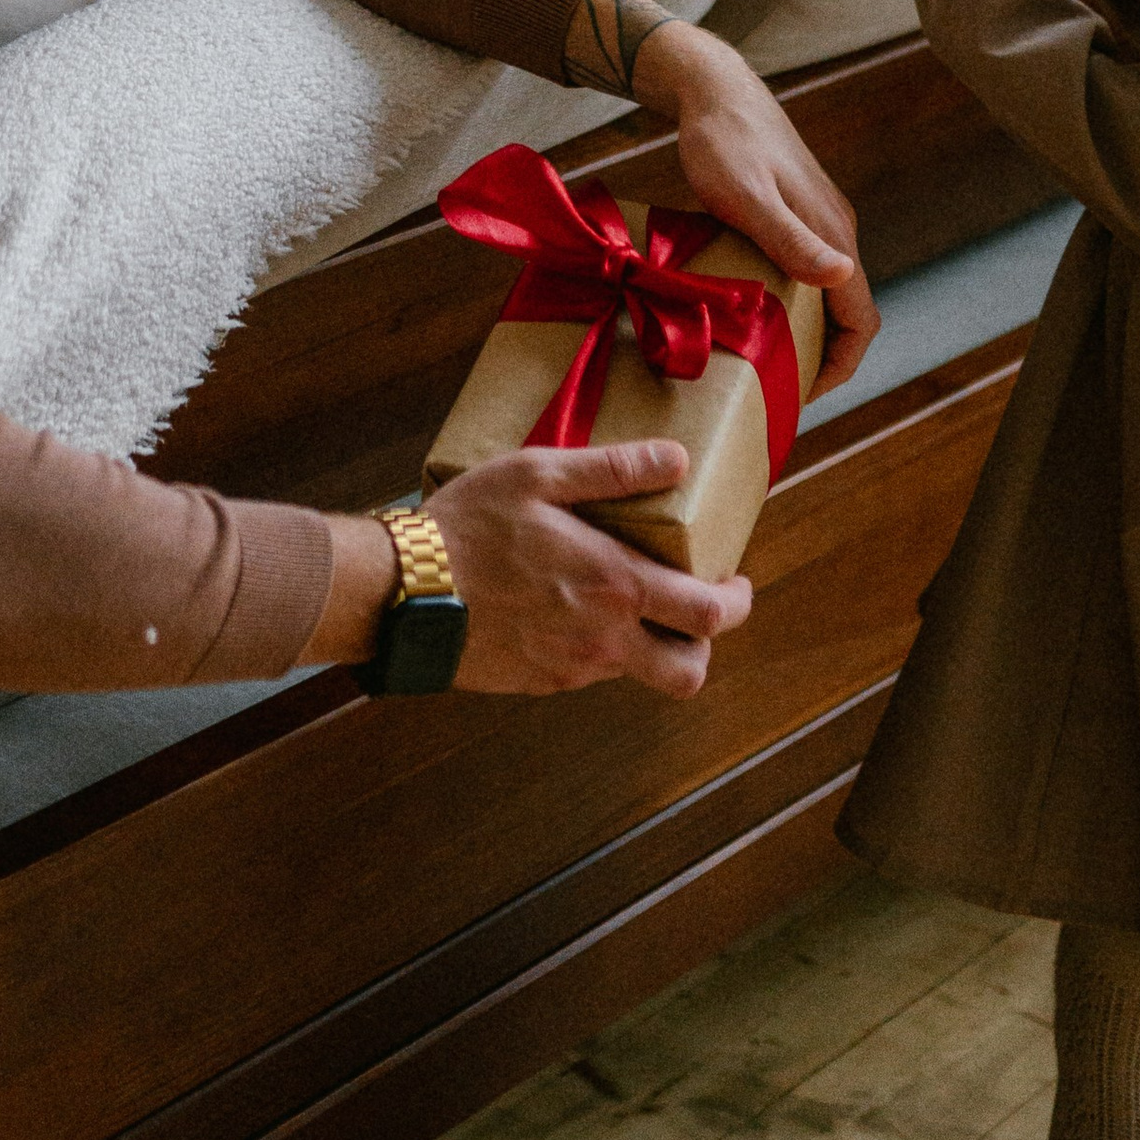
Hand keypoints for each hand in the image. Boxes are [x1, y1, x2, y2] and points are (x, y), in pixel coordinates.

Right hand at [431, 442, 755, 695]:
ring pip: (643, 675)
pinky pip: (594, 675)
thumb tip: (675, 458)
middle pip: (690, 668)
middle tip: (704, 607)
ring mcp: (573, 668)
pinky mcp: (542, 682)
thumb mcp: (538, 474)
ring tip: (640, 606)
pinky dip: (604, 650)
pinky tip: (578, 612)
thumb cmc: (469, 524)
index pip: (708, 614)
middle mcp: (604, 639)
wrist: (404, 593)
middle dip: (709, 640)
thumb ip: (612, 469)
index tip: (735, 580)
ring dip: (656, 646)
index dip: (735, 601)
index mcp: (614, 585)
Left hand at [628, 21, 876, 390]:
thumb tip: (840, 278)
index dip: (842, 365)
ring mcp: (817, 217)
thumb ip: (791, 238)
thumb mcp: (747, 197)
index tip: (804, 394)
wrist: (714, 88)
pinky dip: (790, 298)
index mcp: (834, 234)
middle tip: (777, 385)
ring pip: (826, 289)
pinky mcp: (796, 208)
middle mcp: (836, 228)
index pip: (861, 319)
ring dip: (805, 328)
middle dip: (823, 354)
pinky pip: (805, 266)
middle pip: (847, 311)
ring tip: (763, 354)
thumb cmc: (723, 142)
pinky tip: (752, 304)